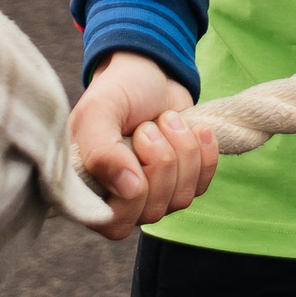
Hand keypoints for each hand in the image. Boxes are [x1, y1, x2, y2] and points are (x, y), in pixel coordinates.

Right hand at [67, 52, 213, 240]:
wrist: (151, 72)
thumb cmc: (117, 91)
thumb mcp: (99, 111)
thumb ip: (101, 151)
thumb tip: (129, 189)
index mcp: (90, 189)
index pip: (115, 224)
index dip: (133, 193)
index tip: (134, 144)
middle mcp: (120, 199)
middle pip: (153, 210)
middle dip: (160, 160)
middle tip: (149, 126)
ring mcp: (154, 193)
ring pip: (180, 199)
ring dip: (182, 152)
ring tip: (167, 120)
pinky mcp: (183, 181)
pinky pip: (203, 185)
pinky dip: (205, 154)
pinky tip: (197, 129)